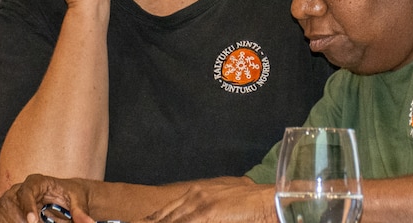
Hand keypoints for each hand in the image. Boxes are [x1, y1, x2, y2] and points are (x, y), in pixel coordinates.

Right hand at [0, 174, 89, 222]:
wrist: (68, 195)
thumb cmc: (72, 193)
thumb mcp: (79, 201)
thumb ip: (81, 212)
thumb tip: (88, 222)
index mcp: (38, 182)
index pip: (27, 190)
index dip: (27, 206)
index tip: (32, 220)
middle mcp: (23, 189)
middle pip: (13, 203)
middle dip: (20, 220)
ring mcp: (15, 200)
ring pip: (7, 213)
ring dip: (16, 222)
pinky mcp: (12, 211)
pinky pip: (6, 219)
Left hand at [136, 180, 274, 222]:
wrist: (270, 200)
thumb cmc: (252, 205)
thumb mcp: (224, 204)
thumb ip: (209, 212)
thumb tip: (202, 216)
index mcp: (199, 192)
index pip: (168, 212)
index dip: (152, 220)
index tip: (141, 222)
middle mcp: (196, 195)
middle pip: (164, 216)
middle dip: (149, 221)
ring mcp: (199, 203)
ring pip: (170, 218)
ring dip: (157, 221)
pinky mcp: (206, 211)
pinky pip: (182, 221)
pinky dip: (168, 222)